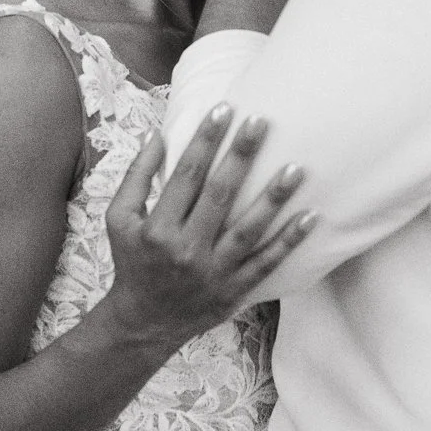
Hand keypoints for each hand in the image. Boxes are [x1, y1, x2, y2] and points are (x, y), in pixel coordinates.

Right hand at [100, 105, 315, 352]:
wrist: (145, 321)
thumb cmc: (133, 261)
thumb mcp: (119, 219)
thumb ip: (137, 176)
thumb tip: (158, 133)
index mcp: (159, 228)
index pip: (186, 175)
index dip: (205, 140)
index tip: (224, 109)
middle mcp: (187, 248)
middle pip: (219, 195)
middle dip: (241, 156)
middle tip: (262, 122)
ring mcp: (215, 271)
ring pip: (249, 229)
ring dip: (274, 197)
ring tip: (297, 167)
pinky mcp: (235, 289)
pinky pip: (267, 263)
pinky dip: (290, 241)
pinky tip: (311, 216)